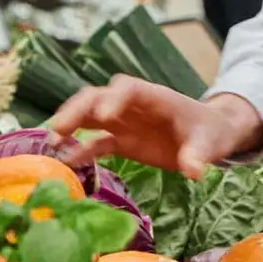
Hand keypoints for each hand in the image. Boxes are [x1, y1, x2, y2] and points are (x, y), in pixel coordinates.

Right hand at [48, 77, 262, 177]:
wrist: (210, 136)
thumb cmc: (211, 132)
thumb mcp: (211, 142)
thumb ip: (199, 155)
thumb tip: (194, 172)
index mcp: (154, 97)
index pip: (128, 89)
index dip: (114, 99)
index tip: (104, 115)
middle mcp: (132, 105)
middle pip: (97, 97)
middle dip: (77, 110)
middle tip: (59, 129)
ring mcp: (124, 122)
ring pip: (89, 116)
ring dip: (70, 125)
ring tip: (52, 142)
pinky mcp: (121, 140)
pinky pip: (96, 142)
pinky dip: (81, 150)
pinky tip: (67, 162)